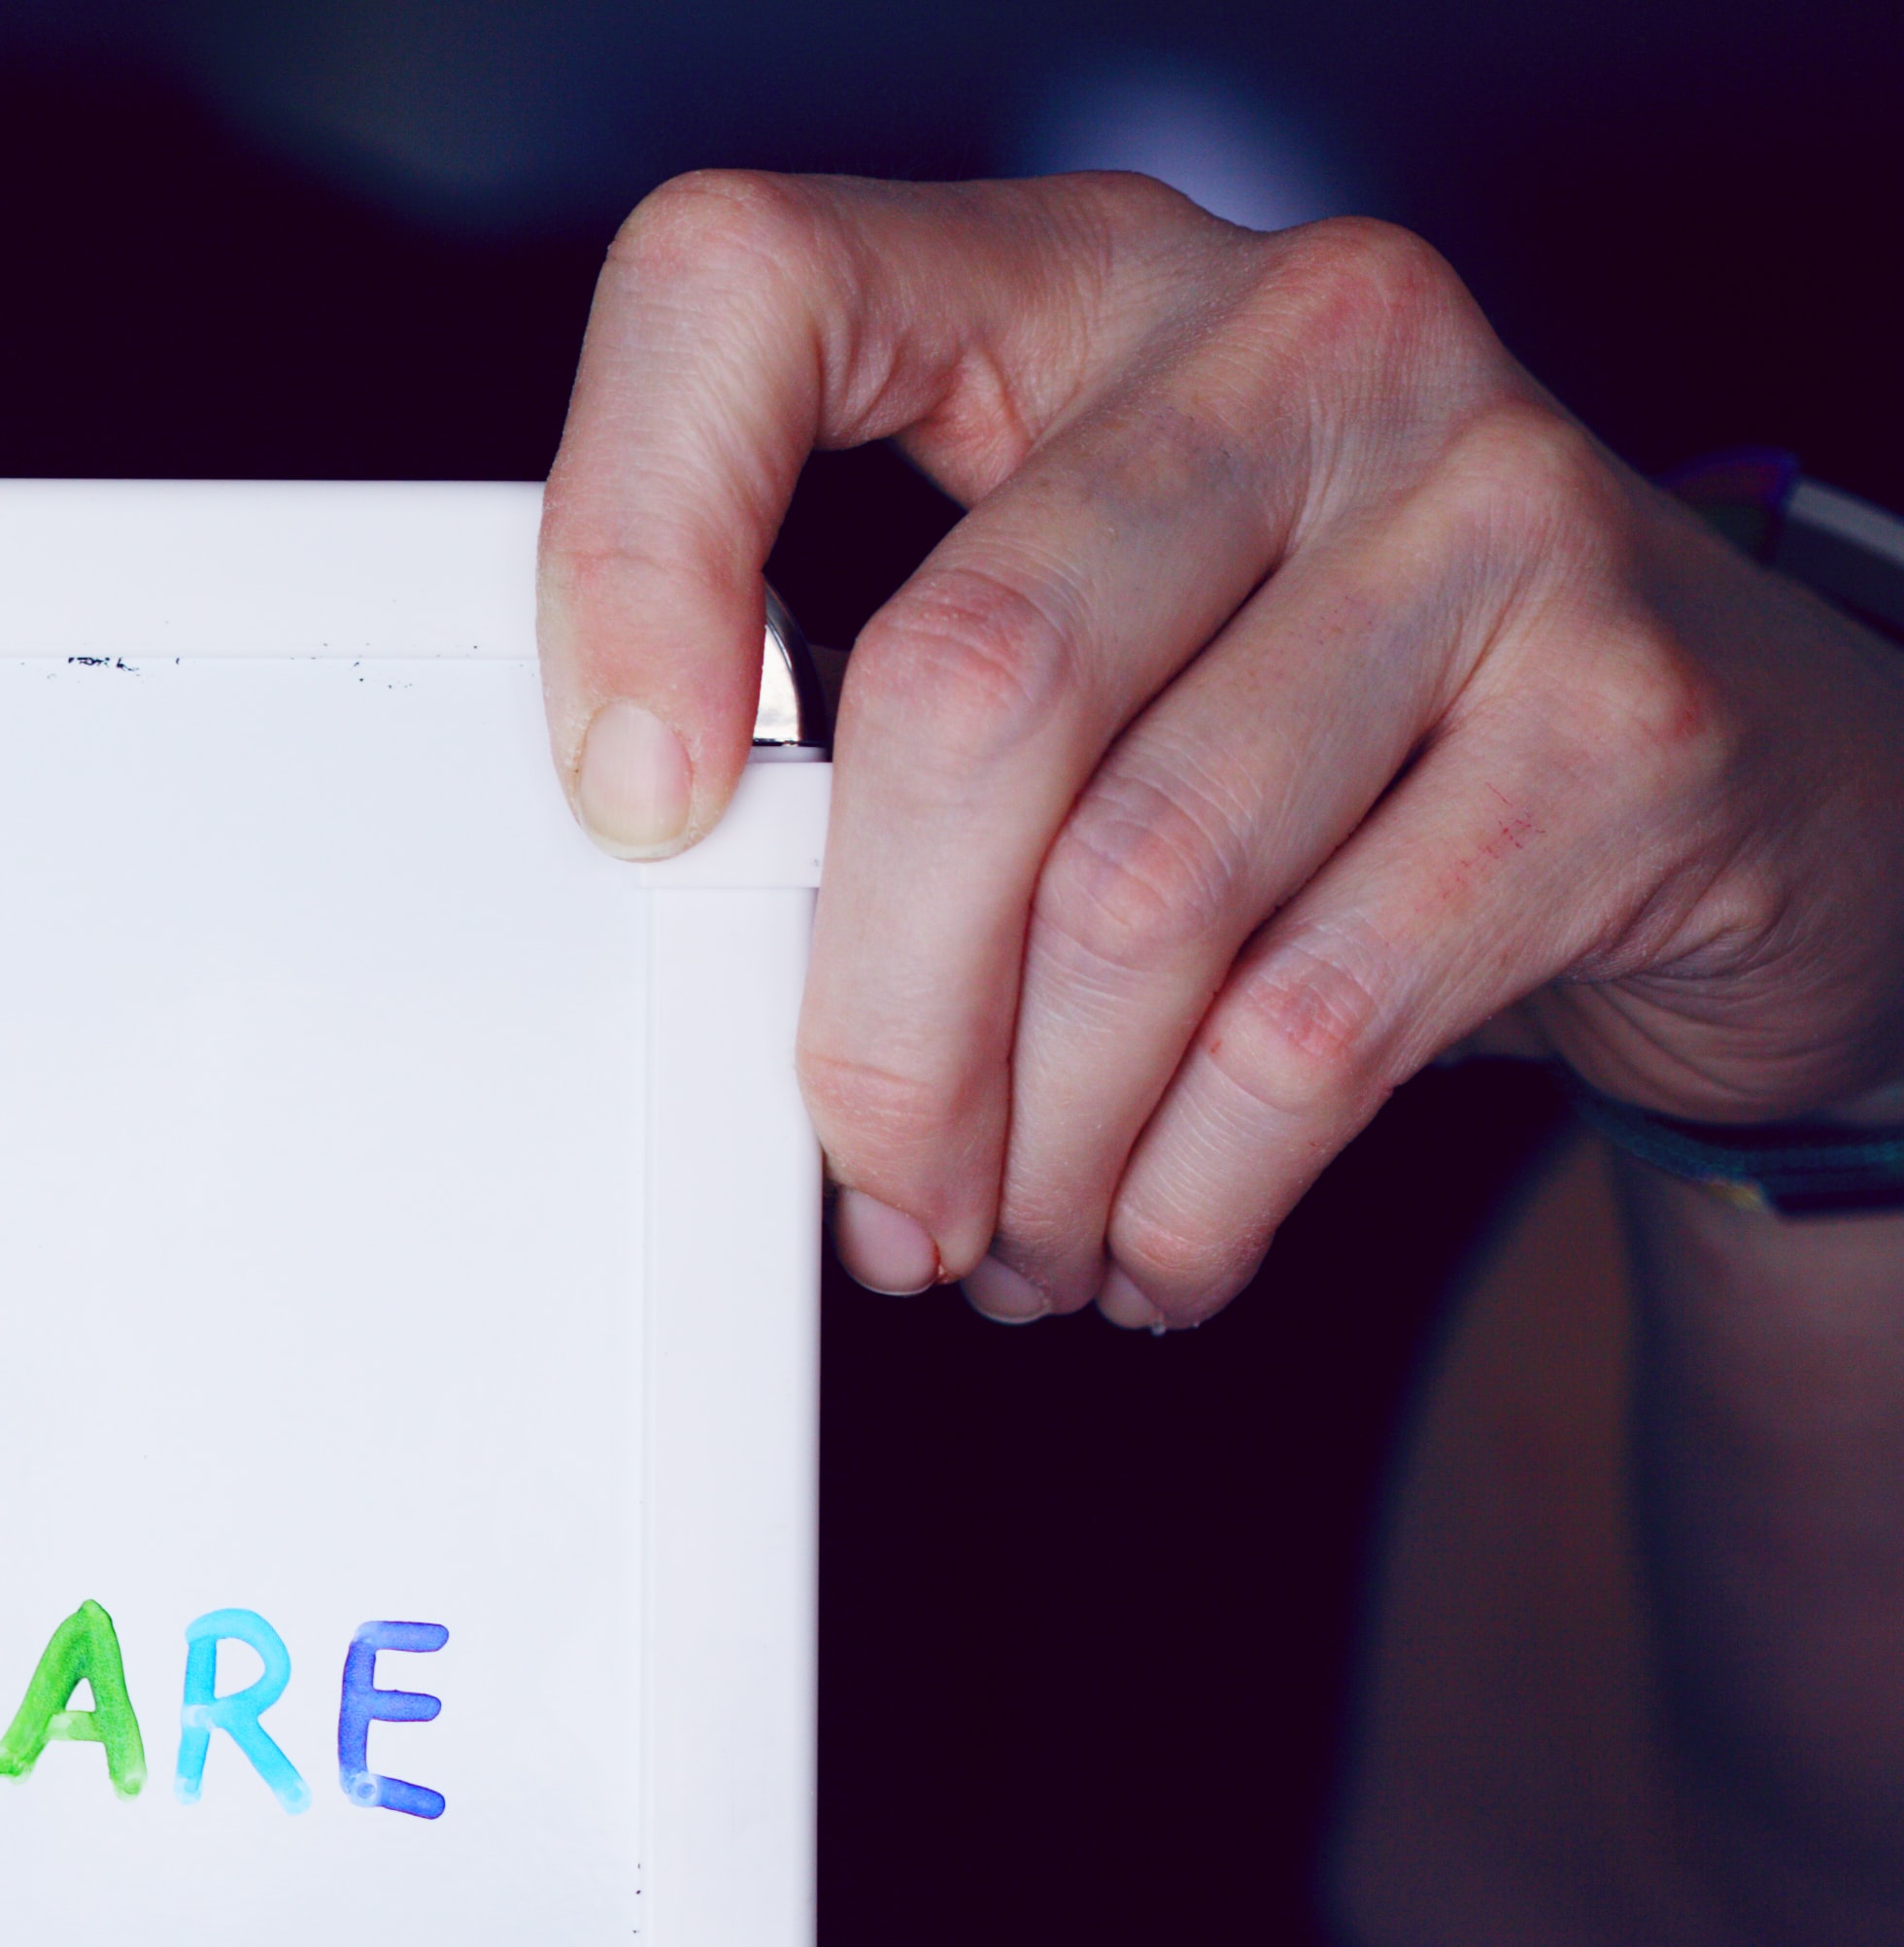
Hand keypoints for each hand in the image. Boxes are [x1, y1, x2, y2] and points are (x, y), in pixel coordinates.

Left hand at [537, 171, 1903, 1324]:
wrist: (1731, 789)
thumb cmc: (1339, 722)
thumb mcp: (1099, 642)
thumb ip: (891, 724)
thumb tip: (695, 953)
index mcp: (1089, 286)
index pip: (758, 288)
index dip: (634, 540)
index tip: (631, 796)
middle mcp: (1298, 347)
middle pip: (968, 687)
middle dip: (880, 1014)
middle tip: (872, 1180)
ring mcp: (1490, 510)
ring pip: (1133, 894)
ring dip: (1036, 1145)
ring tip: (1009, 1239)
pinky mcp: (1623, 716)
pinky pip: (1310, 1024)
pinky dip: (1188, 1189)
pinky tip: (1155, 1243)